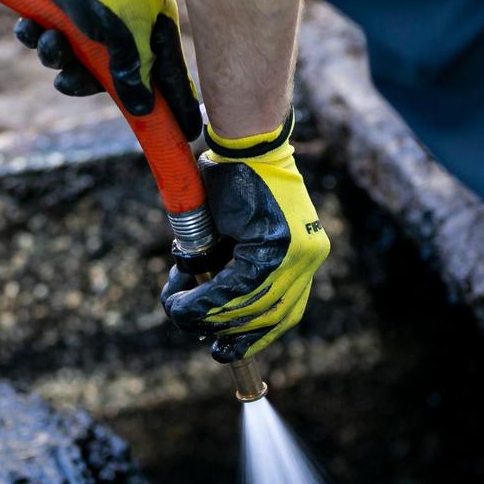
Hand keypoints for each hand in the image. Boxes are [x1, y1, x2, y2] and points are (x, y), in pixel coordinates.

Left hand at [10, 0, 201, 140]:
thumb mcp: (121, 33)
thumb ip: (132, 72)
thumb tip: (143, 108)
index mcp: (153, 26)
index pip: (170, 76)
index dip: (176, 105)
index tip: (187, 134)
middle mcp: (126, 25)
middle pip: (115, 77)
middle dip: (85, 81)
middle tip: (68, 82)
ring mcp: (94, 17)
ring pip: (78, 60)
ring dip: (57, 57)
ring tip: (49, 41)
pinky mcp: (62, 9)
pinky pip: (52, 39)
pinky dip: (38, 38)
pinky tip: (31, 27)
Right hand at [161, 112, 329, 361]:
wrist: (244, 136)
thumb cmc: (233, 174)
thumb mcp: (232, 228)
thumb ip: (228, 264)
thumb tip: (203, 304)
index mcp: (304, 254)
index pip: (286, 312)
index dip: (256, 336)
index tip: (227, 347)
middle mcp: (307, 257)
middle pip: (269, 316)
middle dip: (227, 331)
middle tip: (193, 329)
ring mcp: (297, 252)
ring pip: (251, 307)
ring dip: (209, 315)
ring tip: (177, 308)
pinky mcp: (277, 244)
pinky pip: (238, 288)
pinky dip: (206, 299)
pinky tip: (181, 301)